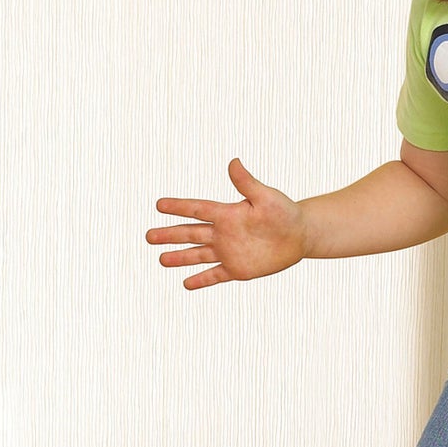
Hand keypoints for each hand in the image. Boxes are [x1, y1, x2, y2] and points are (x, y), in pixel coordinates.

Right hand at [147, 158, 306, 288]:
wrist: (299, 236)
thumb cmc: (284, 212)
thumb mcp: (266, 196)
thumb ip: (247, 183)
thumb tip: (233, 162)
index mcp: (227, 214)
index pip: (197, 210)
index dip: (179, 207)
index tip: (159, 205)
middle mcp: (223, 233)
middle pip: (190, 234)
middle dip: (170, 235)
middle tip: (148, 236)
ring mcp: (229, 252)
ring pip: (198, 255)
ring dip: (180, 257)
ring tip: (161, 259)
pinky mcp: (238, 269)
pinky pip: (215, 275)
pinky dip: (201, 280)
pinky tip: (186, 283)